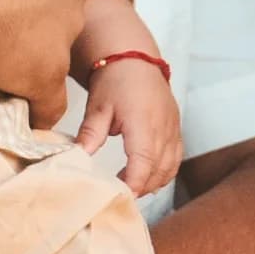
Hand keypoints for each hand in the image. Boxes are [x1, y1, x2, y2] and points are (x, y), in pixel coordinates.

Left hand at [74, 6, 184, 197]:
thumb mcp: (97, 107)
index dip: (133, 184)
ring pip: (169, 169)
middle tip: (118, 195)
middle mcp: (163, 128)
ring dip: (152, 183)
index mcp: (143, 122)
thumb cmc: (115, 79)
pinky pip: (176, 159)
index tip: (119, 196)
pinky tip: (147, 177)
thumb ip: (90, 134)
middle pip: (157, 172)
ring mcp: (173, 129)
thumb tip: (78, 156)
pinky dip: (163, 173)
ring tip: (131, 188)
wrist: (135, 58)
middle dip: (139, 188)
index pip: (143, 164)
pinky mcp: (176, 129)